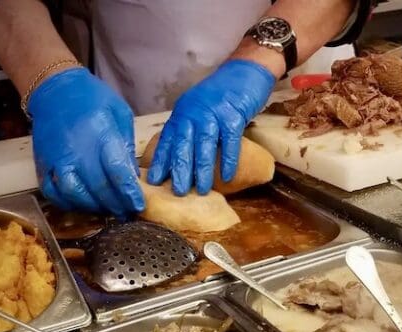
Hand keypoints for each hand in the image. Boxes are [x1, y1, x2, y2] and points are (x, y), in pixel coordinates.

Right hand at [28, 67, 143, 216]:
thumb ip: (126, 146)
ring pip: (75, 194)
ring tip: (107, 210)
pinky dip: (67, 203)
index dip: (129, 193)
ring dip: (93, 207)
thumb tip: (132, 177)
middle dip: (116, 205)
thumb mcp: (120, 114)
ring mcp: (56, 158)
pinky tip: (82, 204)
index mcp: (100, 134)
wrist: (55, 88)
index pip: (117, 172)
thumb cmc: (93, 98)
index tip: (138, 205)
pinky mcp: (43, 163)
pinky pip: (52, 192)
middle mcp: (76, 149)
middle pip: (98, 188)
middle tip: (126, 213)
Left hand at [147, 60, 275, 194]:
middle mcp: (194, 112)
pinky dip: (229, 160)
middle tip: (177, 192)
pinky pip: (230, 141)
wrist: (247, 70)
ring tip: (201, 190)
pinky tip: (228, 176)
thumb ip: (191, 127)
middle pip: (183, 144)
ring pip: (204, 145)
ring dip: (202, 169)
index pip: (168, 139)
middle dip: (179, 169)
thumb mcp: (200, 108)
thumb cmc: (224, 93)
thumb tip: (183, 156)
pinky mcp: (234, 115)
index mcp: (184, 112)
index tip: (154, 180)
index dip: (161, 160)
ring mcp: (214, 113)